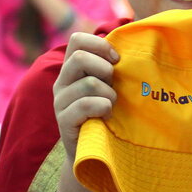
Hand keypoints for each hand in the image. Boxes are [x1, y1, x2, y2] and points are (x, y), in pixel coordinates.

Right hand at [53, 33, 119, 161]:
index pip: (77, 40)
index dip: (100, 45)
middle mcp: (61, 82)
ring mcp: (59, 102)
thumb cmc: (106, 114)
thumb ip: (111, 67)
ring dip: (109, 93)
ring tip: (111, 104)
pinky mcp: (63, 121)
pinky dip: (103, 107)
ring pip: (88, 83)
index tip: (116, 59)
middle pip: (80, 58)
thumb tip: (131, 44)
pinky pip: (85, 105)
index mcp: (71, 69)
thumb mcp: (107, 85)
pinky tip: (107, 114)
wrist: (93, 152)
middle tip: (113, 85)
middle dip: (105, 69)